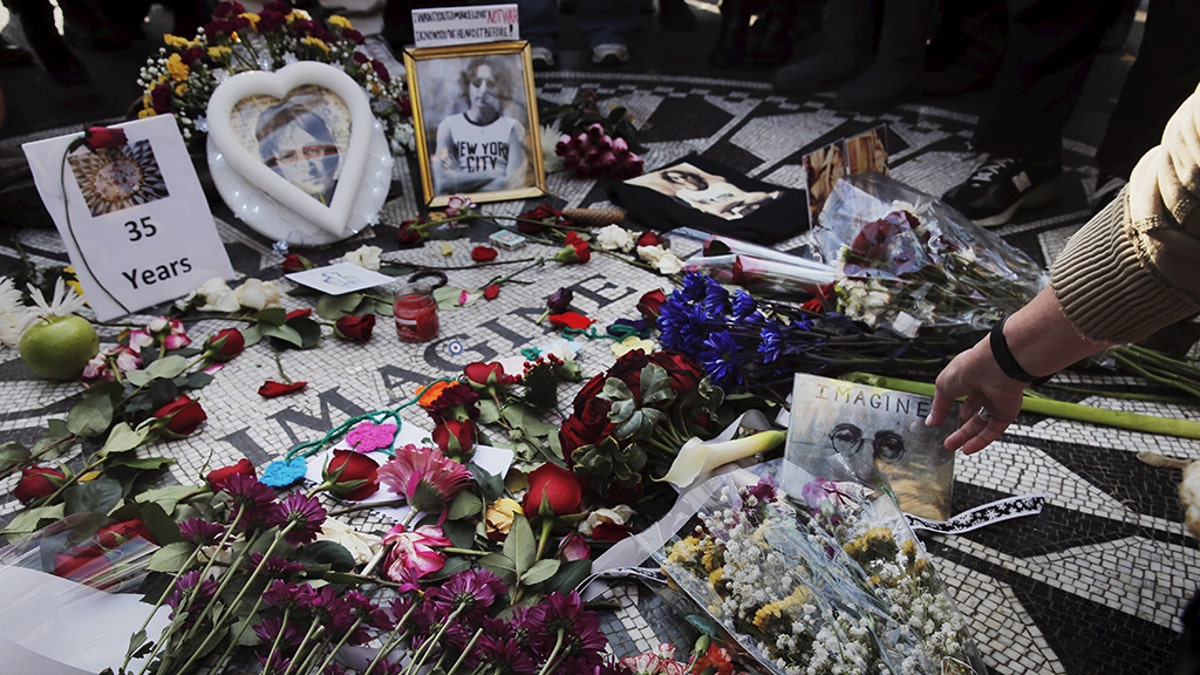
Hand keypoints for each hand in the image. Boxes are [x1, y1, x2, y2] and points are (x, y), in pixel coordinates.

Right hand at [925, 338, 1027, 453]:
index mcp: (969, 378)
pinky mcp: (1007, 412)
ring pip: (981, 425)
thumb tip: (931, 421)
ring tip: (952, 446)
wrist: (996, 367)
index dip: (948, 410)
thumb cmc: (970, 367)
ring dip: (966, 437)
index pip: (959, 398)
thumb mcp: (943, 386)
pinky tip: (968, 448)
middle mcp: (983, 390)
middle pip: (970, 415)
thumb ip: (938, 406)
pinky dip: (981, 441)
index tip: (939, 422)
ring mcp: (996, 401)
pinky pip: (993, 430)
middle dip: (958, 428)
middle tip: (947, 440)